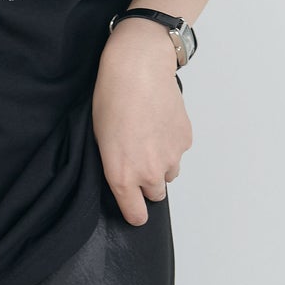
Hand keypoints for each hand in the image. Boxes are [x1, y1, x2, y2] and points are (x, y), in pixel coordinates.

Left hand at [92, 20, 193, 224]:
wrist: (138, 69)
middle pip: (155, 195)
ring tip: (148, 136)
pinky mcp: (185, 140)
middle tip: (137, 158)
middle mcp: (149, 173)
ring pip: (169, 173)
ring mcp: (171, 157)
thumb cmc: (112, 98)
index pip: (136, 215)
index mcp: (122, 176)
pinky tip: (159, 122)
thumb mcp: (99, 137)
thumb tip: (123, 176)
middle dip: (147, 183)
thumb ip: (113, 165)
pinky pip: (179, 151)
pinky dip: (171, 143)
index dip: (134, 212)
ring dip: (161, 162)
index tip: (133, 207)